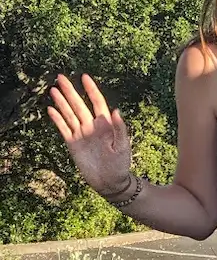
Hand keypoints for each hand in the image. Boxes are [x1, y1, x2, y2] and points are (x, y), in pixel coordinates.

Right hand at [47, 74, 132, 197]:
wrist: (110, 182)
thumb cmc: (120, 164)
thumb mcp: (123, 146)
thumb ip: (119, 129)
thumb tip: (115, 110)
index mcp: (105, 125)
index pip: (97, 102)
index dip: (91, 90)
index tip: (84, 77)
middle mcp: (91, 127)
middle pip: (79, 105)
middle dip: (70, 91)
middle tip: (61, 77)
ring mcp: (81, 134)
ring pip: (69, 114)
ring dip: (61, 102)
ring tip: (53, 89)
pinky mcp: (73, 144)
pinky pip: (63, 129)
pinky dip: (57, 119)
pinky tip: (51, 109)